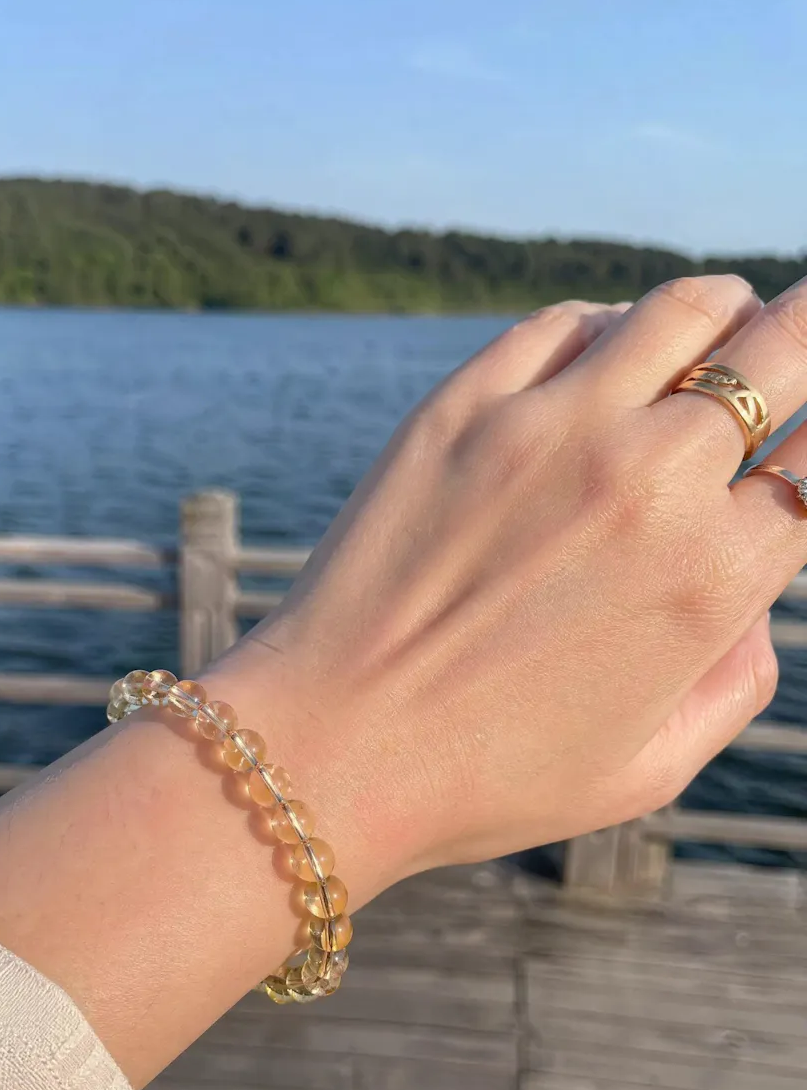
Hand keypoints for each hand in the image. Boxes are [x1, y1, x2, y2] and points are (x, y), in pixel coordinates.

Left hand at [219, 276, 806, 890]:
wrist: (329, 749)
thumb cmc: (486, 779)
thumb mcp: (647, 771)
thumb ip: (735, 684)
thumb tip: (752, 602)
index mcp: (711, 581)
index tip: (799, 452)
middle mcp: (649, 482)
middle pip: (787, 348)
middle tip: (792, 360)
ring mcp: (552, 429)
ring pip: (686, 310)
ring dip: (724, 316)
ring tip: (718, 340)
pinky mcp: (465, 407)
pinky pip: (568, 321)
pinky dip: (609, 327)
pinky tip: (604, 359)